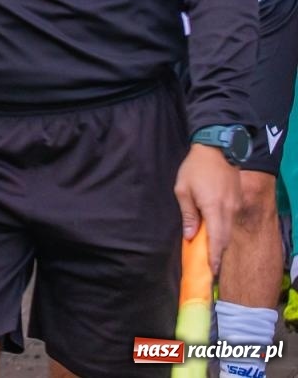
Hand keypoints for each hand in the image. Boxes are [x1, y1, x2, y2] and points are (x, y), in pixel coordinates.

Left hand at [175, 144, 241, 274]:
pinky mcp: (237, 201)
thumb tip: (191, 236)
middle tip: (208, 267)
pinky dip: (223, 231)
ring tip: (208, 252)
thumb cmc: (195, 169)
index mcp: (214, 208)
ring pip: (229, 231)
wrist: (217, 149)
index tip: (210, 271)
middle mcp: (229, 210)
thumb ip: (188, 214)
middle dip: (217, 254)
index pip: (217, 239)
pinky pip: (230, 221)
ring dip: (220, 243)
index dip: (214, 257)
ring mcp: (235, 205)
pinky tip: (213, 233)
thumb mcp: (183, 190)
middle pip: (225, 239)